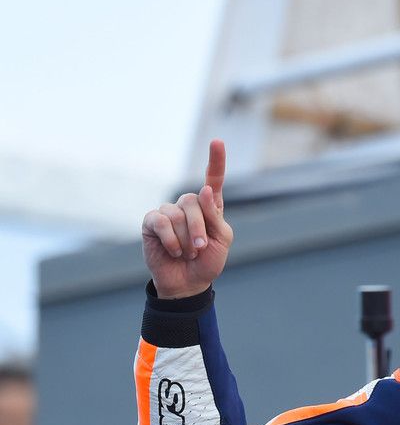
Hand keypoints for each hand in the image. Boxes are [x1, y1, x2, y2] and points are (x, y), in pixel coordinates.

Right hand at [142, 140, 233, 298]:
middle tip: (200, 249)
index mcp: (210, 206)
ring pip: (177, 213)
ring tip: (187, 253)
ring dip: (185, 239)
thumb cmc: (207, 261)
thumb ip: (215, 215)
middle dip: (199, 229)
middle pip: (194, 200)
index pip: (213, 179)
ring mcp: (168, 212)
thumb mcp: (221, 240)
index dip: (216, 160)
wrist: (188, 283)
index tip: (217, 141)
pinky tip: (173, 251)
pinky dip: (171, 240)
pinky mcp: (152, 222)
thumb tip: (204, 189)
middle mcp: (188, 205)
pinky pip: (161, 222)